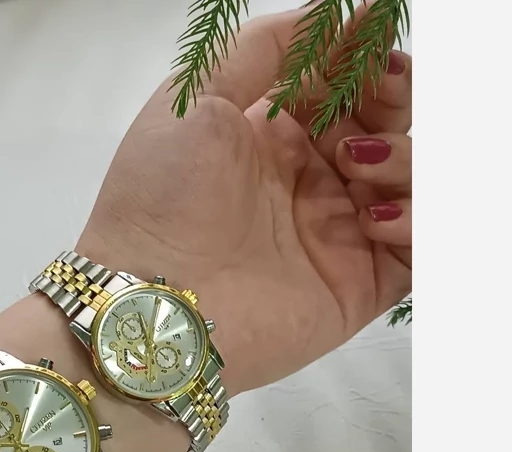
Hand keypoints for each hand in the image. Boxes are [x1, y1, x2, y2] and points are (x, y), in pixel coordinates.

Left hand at [77, 7, 411, 394]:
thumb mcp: (194, 98)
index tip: (373, 44)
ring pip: (413, 181)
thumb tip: (337, 14)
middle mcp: (309, 185)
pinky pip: (420, 249)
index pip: (345, 90)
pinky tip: (375, 216)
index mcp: (273, 139)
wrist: (152, 302)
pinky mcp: (356, 287)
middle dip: (394, 100)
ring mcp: (335, 236)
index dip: (367, 63)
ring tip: (355, 164)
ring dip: (403, 156)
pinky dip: (420, 220)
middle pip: (388, 128)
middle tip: (374, 100)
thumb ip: (261, 50)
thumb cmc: (161, 198)